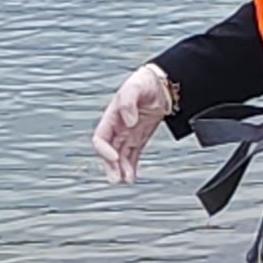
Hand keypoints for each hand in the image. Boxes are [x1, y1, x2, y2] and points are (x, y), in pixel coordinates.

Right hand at [91, 64, 172, 183]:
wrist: (161, 85)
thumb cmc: (145, 83)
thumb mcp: (135, 87)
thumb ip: (128, 102)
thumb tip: (128, 120)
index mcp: (111, 116)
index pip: (100, 137)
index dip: (104, 149)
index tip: (113, 157)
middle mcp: (117, 127)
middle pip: (108, 151)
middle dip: (111, 166)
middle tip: (116, 178)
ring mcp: (127, 134)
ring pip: (120, 156)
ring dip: (121, 169)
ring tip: (127, 180)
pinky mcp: (138, 139)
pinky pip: (131, 155)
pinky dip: (131, 166)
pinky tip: (132, 176)